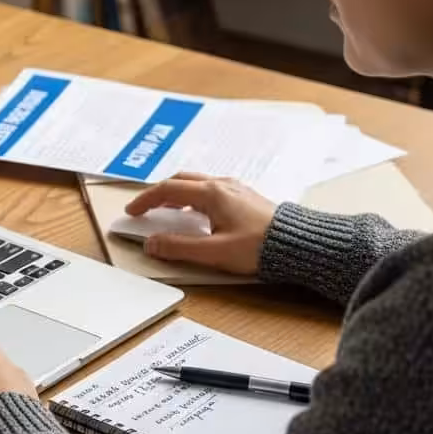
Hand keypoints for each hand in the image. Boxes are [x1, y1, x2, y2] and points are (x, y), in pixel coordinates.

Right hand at [125, 173, 277, 274]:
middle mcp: (223, 186)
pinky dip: (194, 198)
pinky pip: (212, 190)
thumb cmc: (260, 247)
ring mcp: (236, 190)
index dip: (145, 200)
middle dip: (159, 193)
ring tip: (168, 211)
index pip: (167, 190)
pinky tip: (198, 214)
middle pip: (181, 181)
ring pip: (197, 184)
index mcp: (211, 194)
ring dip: (177, 194)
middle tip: (146, 208)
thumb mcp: (213, 252)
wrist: (299, 245)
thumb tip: (152, 243)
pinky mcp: (246, 198)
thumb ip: (178, 248)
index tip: (133, 212)